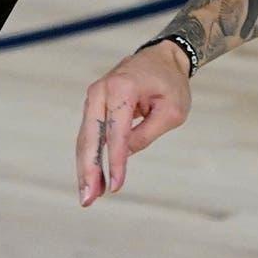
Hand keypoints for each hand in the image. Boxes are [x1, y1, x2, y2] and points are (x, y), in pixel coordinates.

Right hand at [76, 39, 192, 205]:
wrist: (162, 58)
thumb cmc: (171, 85)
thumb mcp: (172, 113)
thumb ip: (147, 134)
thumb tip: (124, 154)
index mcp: (122, 88)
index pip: (116, 132)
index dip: (116, 162)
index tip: (116, 186)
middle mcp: (101, 90)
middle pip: (91, 136)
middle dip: (88, 170)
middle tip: (87, 199)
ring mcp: (94, 97)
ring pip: (85, 138)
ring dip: (85, 168)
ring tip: (87, 197)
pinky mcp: (94, 106)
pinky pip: (89, 135)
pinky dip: (89, 158)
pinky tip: (92, 180)